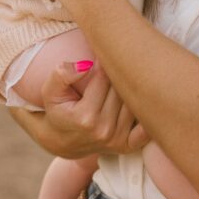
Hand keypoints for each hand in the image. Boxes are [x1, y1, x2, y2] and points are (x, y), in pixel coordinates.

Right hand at [12, 61, 149, 157]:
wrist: (61, 142)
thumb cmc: (56, 111)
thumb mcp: (49, 92)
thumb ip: (61, 75)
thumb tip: (86, 65)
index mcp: (85, 117)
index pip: (105, 78)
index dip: (106, 60)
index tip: (105, 52)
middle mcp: (104, 130)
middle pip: (122, 89)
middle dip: (121, 71)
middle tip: (122, 56)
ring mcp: (117, 140)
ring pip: (135, 102)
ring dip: (135, 87)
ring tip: (131, 73)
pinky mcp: (127, 146)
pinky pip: (145, 127)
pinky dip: (148, 112)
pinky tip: (146, 98)